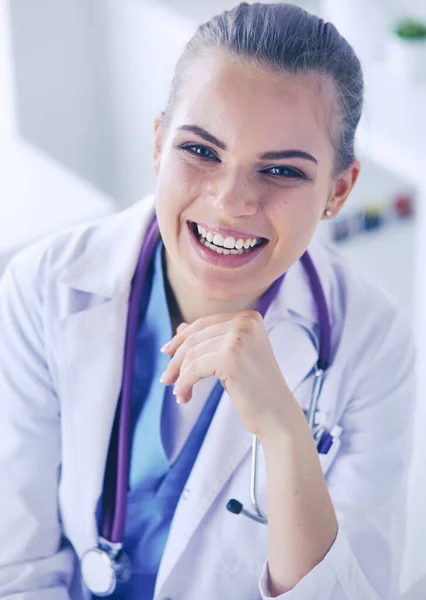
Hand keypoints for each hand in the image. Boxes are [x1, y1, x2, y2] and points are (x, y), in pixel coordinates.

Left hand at [159, 310, 294, 438]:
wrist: (277, 415)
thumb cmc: (256, 389)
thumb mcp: (232, 357)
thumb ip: (210, 340)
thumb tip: (180, 328)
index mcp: (249, 318)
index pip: (203, 324)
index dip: (181, 339)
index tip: (167, 353)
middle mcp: (245, 322)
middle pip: (195, 337)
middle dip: (176, 360)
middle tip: (166, 379)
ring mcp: (239, 338)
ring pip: (192, 353)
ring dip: (180, 375)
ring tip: (180, 393)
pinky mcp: (231, 357)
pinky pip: (194, 368)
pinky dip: (184, 383)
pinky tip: (183, 396)